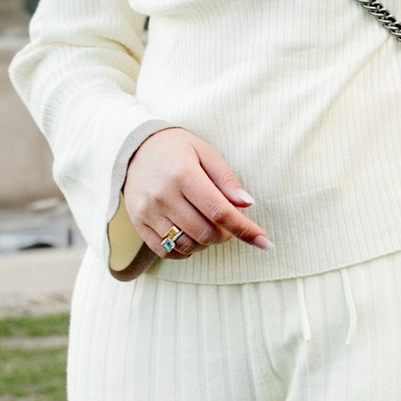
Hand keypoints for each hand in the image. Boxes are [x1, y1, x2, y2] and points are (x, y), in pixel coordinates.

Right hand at [122, 128, 268, 256]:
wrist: (135, 149)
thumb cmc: (178, 149)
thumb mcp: (206, 153)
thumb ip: (227, 180)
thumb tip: (247, 204)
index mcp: (184, 174)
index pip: (220, 212)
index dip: (245, 230)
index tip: (265, 242)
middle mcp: (163, 196)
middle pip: (205, 233)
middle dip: (225, 235)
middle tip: (227, 222)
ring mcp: (148, 212)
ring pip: (187, 245)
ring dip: (205, 243)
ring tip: (207, 225)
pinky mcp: (138, 224)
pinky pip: (166, 251)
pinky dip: (184, 250)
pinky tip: (191, 235)